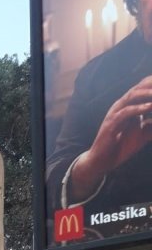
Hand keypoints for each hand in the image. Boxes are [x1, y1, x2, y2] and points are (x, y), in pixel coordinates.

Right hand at [70, 76, 151, 198]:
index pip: (142, 88)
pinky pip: (126, 112)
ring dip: (148, 93)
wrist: (102, 160)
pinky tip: (150, 106)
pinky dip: (139, 108)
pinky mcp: (111, 124)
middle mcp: (121, 106)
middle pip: (139, 88)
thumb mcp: (142, 134)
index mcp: (128, 106)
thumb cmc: (121, 146)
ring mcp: (115, 113)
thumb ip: (151, 124)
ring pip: (132, 96)